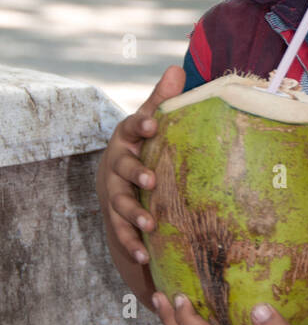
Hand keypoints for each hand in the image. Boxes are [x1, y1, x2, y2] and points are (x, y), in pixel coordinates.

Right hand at [96, 64, 185, 266]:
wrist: (122, 180)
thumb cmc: (146, 144)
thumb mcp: (153, 120)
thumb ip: (163, 98)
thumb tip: (177, 68)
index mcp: (128, 136)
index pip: (133, 125)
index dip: (141, 124)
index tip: (154, 124)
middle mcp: (117, 164)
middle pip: (123, 167)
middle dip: (136, 174)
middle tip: (152, 181)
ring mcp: (114, 192)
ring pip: (120, 203)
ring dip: (133, 215)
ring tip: (150, 226)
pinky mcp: (116, 218)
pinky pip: (121, 232)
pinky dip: (131, 244)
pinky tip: (144, 257)